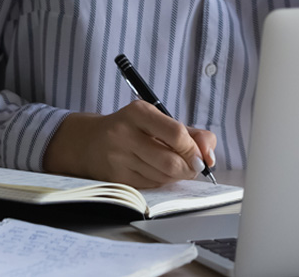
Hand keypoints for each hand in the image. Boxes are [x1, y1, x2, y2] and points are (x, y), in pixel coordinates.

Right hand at [42, 101, 216, 187]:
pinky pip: (150, 186)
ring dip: (175, 176)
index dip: (194, 150)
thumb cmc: (131, 129)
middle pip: (171, 161)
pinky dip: (160, 182)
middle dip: (189, 168)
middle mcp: (125, 133)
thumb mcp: (156, 120)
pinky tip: (156, 172)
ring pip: (162, 177)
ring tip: (173, 166)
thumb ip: (189, 133)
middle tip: (193, 166)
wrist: (88, 142)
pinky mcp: (115, 178)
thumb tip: (210, 152)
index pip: (176, 134)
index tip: (201, 156)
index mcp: (139, 112)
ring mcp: (118, 157)